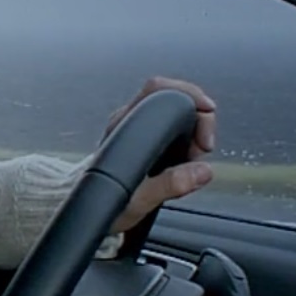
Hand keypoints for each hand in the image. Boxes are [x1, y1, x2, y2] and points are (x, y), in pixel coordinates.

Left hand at [107, 76, 216, 234]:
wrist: (87, 207)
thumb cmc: (104, 202)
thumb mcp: (138, 199)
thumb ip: (170, 184)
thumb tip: (201, 171)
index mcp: (124, 125)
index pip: (158, 89)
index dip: (189, 95)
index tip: (208, 112)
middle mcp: (128, 121)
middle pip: (173, 98)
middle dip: (198, 119)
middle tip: (201, 149)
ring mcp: (134, 128)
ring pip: (175, 114)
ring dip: (194, 132)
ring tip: (192, 159)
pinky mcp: (142, 138)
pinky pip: (172, 128)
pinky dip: (187, 140)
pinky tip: (185, 160)